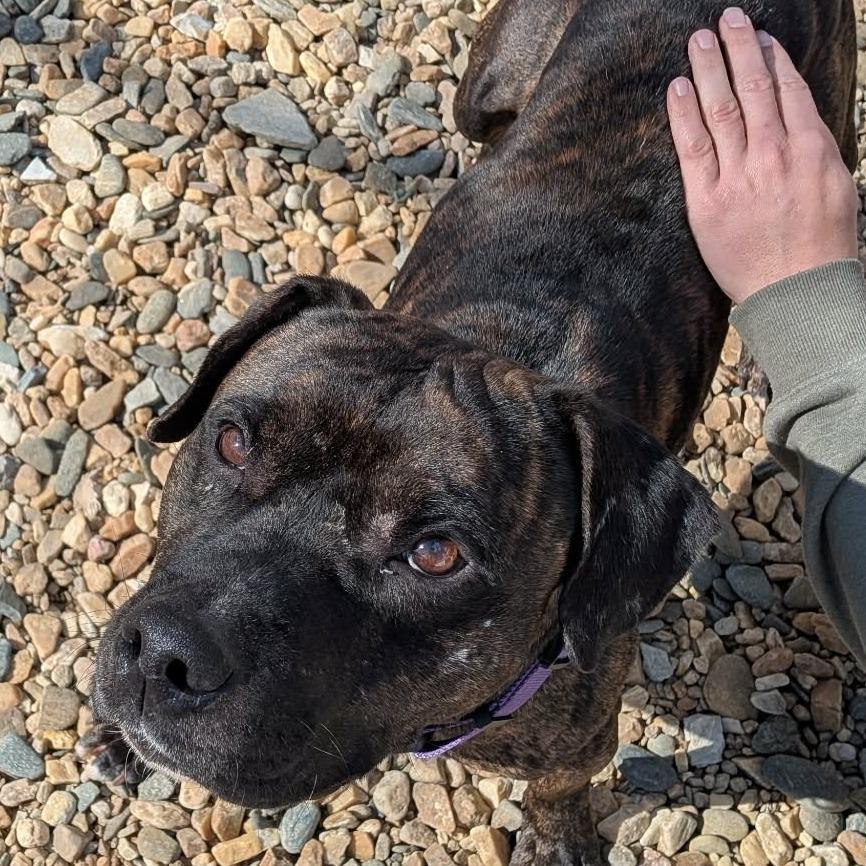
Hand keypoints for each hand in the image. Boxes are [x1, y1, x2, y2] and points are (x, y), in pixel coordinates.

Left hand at [666, 6, 857, 303]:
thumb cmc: (820, 248)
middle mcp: (776, 156)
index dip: (773, 59)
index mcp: (813, 150)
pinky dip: (684, 115)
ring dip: (709, 68)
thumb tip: (799, 124)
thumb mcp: (836, 189)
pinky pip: (694, 149)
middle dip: (740, 49)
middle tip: (726, 19)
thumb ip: (815, 152)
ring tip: (698, 40)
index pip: (789, 91)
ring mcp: (741, 177)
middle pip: (755, 89)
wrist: (798, 295)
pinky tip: (677, 87)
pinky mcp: (708, 202)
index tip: (762, 38)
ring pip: (723, 109)